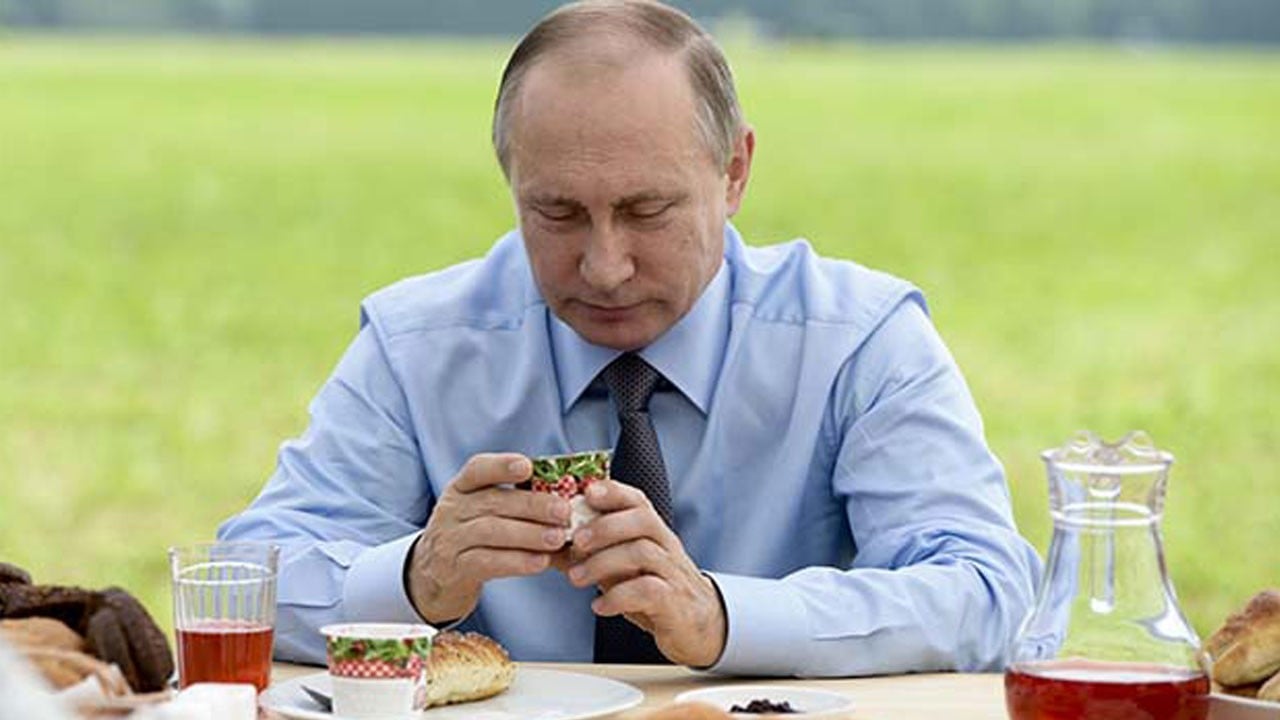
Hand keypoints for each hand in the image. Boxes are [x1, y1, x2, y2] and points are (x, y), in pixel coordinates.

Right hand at [406, 453, 570, 623]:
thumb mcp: (483, 513)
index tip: (528, 467)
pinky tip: (541, 561)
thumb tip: (570, 502)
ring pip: (491, 532)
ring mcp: (450, 540)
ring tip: (559, 538)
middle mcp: (452, 510)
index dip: (502, 466)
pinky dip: (517, 561)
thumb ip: (517, 505)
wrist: (434, 577)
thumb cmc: (473, 538)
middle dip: (532, 505)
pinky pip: (487, 562)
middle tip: (564, 511)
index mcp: (462, 488)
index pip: (477, 469)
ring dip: (529, 534)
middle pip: (493, 502)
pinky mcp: (455, 569)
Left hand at [565, 481, 726, 666]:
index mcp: (653, 532)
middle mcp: (665, 546)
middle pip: (642, 520)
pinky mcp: (673, 602)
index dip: (613, 492)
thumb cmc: (652, 588)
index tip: (586, 493)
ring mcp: (672, 573)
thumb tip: (545, 546)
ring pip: (642, 553)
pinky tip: (598, 606)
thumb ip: (588, 554)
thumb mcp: (620, 567)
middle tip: (575, 541)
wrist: (696, 625)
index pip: (637, 500)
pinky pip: (648, 591)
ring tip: (576, 578)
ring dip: (603, 562)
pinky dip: (618, 597)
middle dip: (605, 526)